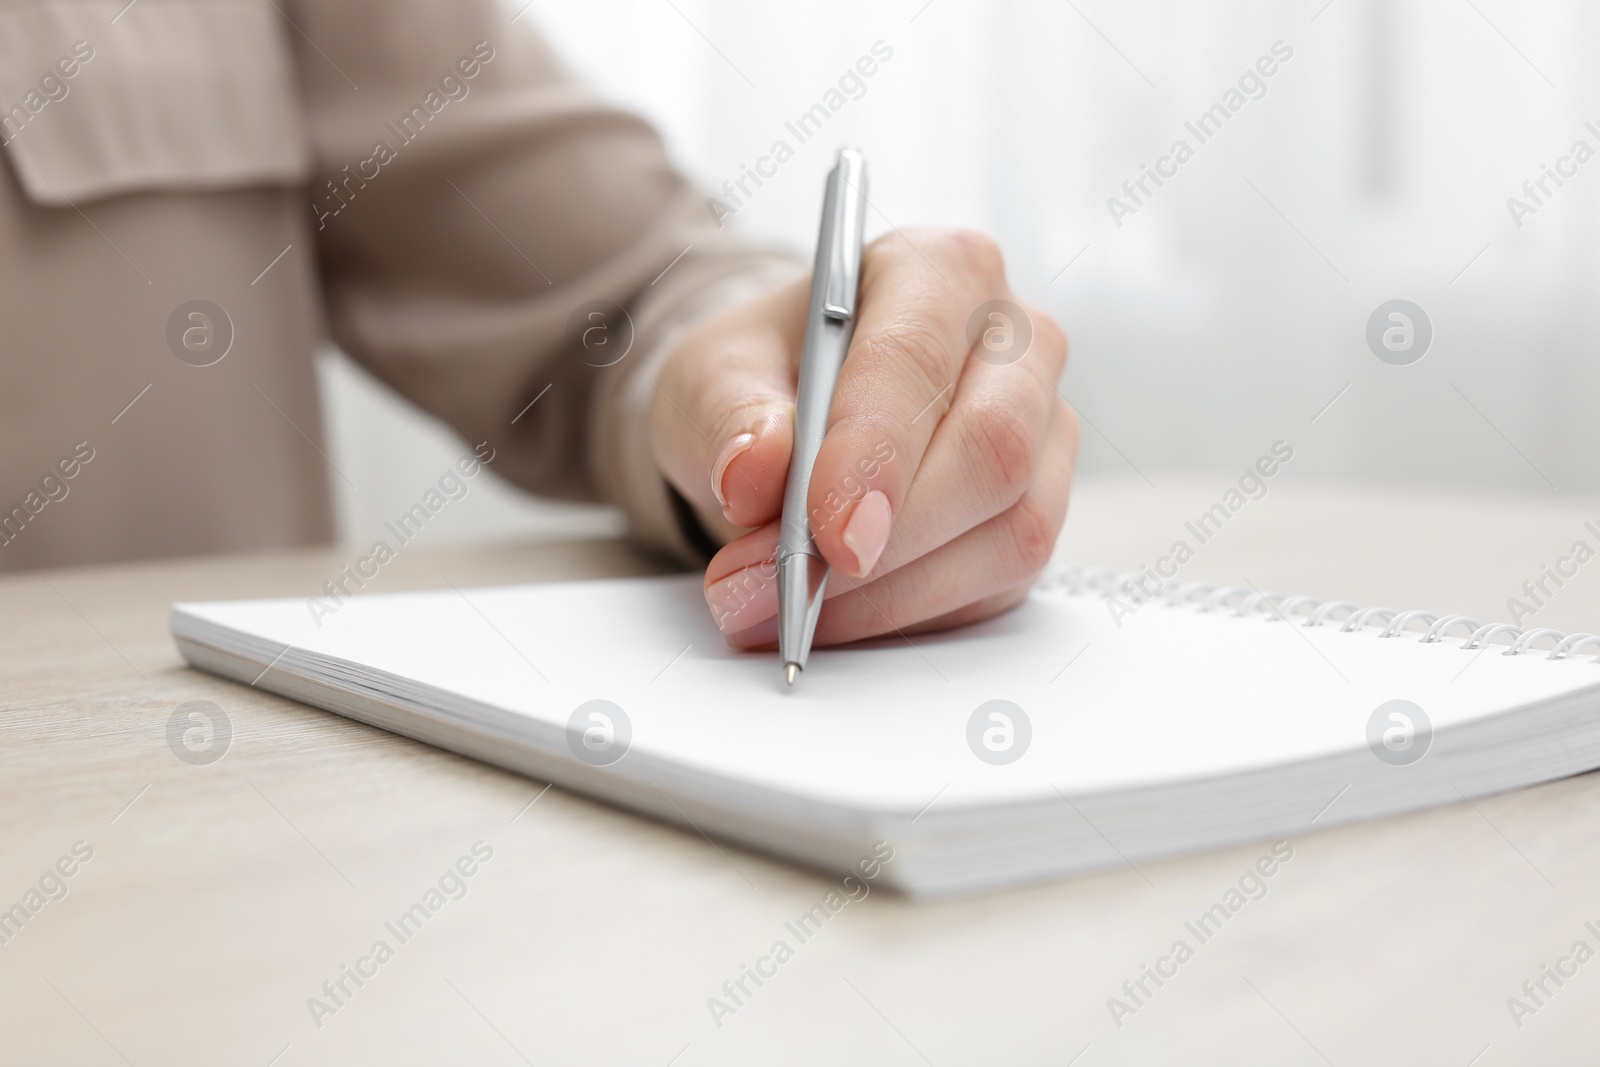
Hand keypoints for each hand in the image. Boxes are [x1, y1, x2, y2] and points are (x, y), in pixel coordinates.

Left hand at [650, 228, 1076, 647]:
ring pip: (1010, 532)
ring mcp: (1042, 435)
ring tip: (783, 610)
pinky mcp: (1033, 515)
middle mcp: (1016, 344)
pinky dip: (908, 616)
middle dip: (886, 541)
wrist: (786, 419)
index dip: (875, 453)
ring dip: (891, 594)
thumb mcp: (709, 376)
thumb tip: (754, 474)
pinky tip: (835, 617)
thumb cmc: (762, 378)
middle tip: (784, 587)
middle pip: (995, 451)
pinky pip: (996, 587)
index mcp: (939, 269)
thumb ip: (728, 418)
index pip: (919, 361)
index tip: (824, 532)